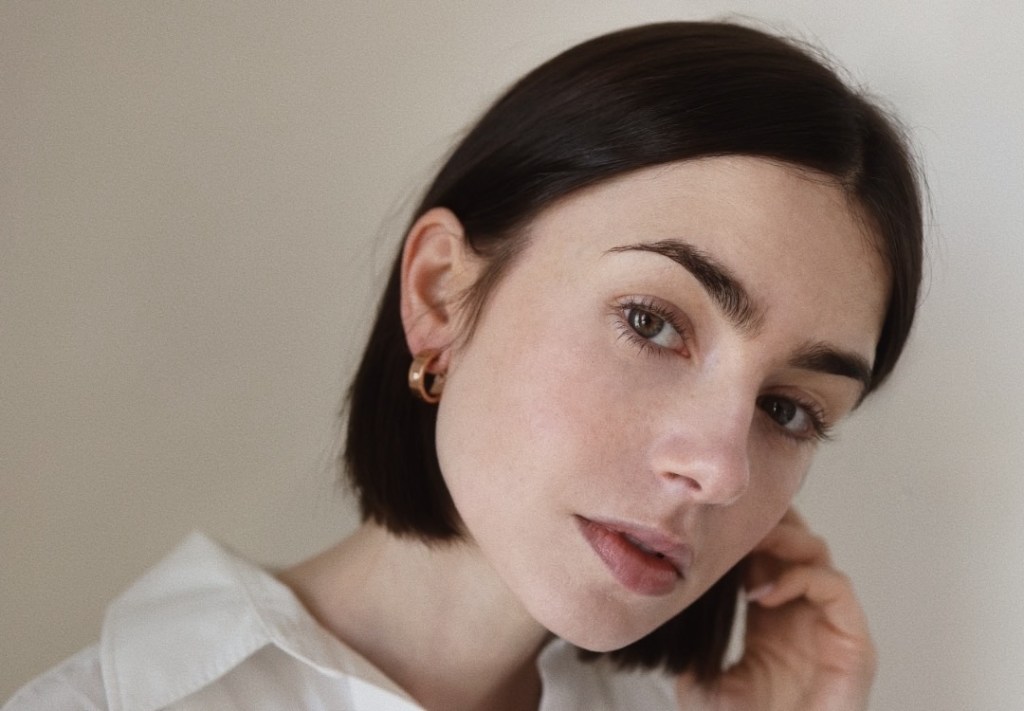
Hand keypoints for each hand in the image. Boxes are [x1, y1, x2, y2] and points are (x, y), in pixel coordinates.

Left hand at [676, 509, 875, 710]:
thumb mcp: (702, 683)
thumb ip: (693, 644)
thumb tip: (668, 609)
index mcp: (770, 616)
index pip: (765, 553)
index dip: (743, 531)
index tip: (711, 522)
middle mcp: (803, 614)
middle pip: (795, 541)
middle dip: (767, 522)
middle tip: (732, 518)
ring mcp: (831, 626)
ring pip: (818, 553)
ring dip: (782, 541)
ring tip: (744, 549)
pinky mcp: (855, 644)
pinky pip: (835, 587)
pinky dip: (799, 578)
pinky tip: (761, 593)